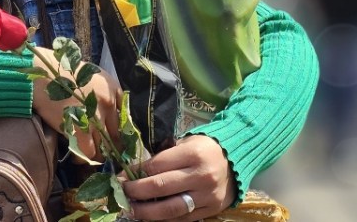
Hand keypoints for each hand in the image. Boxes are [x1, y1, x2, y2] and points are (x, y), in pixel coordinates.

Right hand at [29, 47, 120, 159]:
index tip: (110, 137)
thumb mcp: (88, 75)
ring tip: (87, 154)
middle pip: (116, 134)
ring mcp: (96, 118)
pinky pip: (89, 153)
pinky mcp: (81, 130)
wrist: (41, 74)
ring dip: (97, 154)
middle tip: (100, 151)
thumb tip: (103, 113)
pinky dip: (84, 157)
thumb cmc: (60, 72)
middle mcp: (109, 103)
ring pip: (104, 147)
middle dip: (109, 146)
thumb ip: (100, 92)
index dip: (117, 130)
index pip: (124, 117)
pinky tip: (76, 157)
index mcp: (112, 88)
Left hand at [121, 134, 237, 220]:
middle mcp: (201, 176)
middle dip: (136, 192)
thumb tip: (134, 170)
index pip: (156, 166)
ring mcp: (207, 196)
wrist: (236, 160)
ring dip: (147, 212)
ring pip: (171, 209)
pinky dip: (165, 220)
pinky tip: (151, 217)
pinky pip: (183, 219)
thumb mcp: (186, 143)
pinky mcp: (211, 210)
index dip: (134, 172)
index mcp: (193, 154)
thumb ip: (164, 157)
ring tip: (132, 209)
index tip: (119, 176)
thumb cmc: (205, 148)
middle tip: (121, 193)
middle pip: (160, 188)